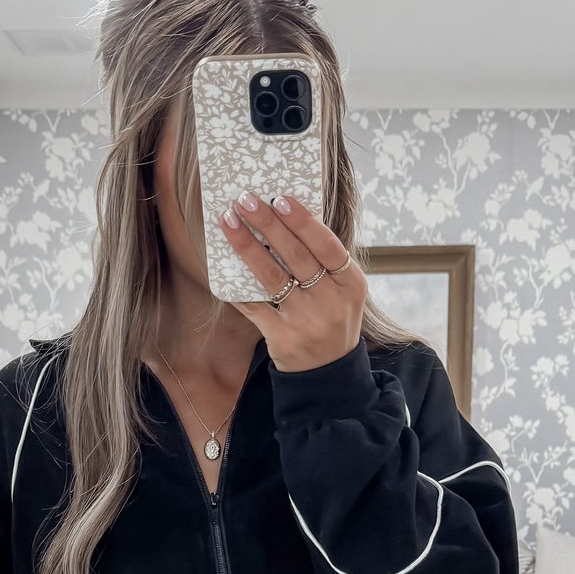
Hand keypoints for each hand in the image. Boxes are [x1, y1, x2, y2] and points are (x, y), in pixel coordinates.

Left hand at [217, 192, 366, 371]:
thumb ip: (323, 262)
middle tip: (245, 200)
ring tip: (229, 222)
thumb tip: (283, 219)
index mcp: (351, 285)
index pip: (327, 246)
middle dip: (268, 224)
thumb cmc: (331, 320)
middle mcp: (331, 302)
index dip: (303, 221)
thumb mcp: (343, 292)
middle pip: (296, 256)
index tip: (280, 199)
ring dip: (247, 246)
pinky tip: (223, 265)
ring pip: (272, 277)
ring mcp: (307, 322)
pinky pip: (254, 306)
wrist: (328, 374)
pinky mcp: (283, 339)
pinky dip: (237, 285)